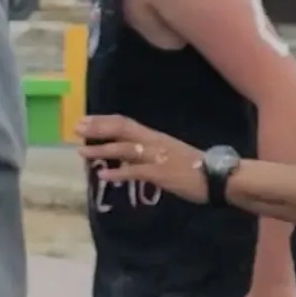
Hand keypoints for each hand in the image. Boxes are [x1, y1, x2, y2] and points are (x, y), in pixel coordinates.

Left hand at [77, 115, 206, 201]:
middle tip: (77, 128)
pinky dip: (118, 173)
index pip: (124, 122)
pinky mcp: (161, 174)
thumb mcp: (167, 154)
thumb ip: (145, 154)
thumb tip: (124, 160)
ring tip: (82, 152)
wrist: (219, 176)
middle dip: (98, 128)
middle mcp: (153, 142)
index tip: (84, 120)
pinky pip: (136, 172)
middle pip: (121, 130)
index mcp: (154, 136)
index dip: (103, 120)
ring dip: (101, 150)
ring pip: (124, 149)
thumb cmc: (194, 167)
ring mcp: (156, 157)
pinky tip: (104, 176)